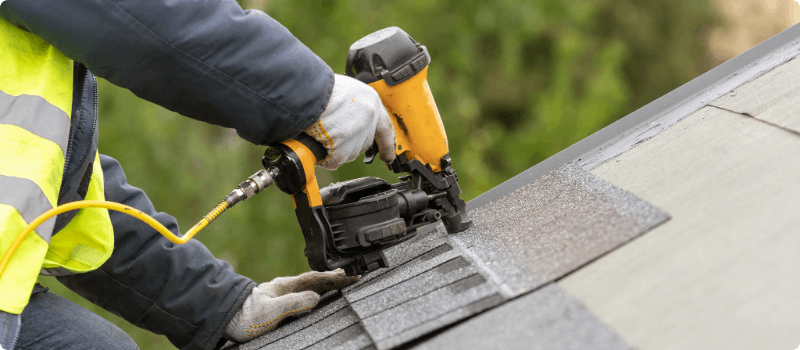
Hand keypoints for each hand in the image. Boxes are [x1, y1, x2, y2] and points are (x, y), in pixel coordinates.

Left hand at [223, 269, 358, 341]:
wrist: (225, 318)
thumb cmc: (244, 317)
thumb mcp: (271, 311)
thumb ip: (293, 303)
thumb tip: (316, 297)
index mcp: (286, 286)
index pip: (317, 279)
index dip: (336, 278)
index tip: (352, 276)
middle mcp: (285, 287)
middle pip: (316, 279)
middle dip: (336, 277)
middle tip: (354, 274)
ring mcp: (282, 293)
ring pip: (311, 284)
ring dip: (327, 283)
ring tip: (342, 281)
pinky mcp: (279, 301)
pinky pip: (304, 292)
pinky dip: (317, 290)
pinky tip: (319, 294)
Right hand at [305, 74, 395, 169]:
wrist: (307, 90)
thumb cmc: (320, 86)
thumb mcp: (346, 91)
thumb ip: (353, 106)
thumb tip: (349, 119)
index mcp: (371, 102)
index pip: (385, 128)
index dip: (387, 143)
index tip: (389, 156)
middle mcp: (368, 119)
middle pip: (363, 143)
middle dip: (349, 143)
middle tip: (332, 135)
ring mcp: (356, 134)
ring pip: (349, 153)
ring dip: (334, 149)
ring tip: (319, 132)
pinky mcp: (342, 147)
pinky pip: (335, 160)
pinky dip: (325, 157)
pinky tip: (316, 143)